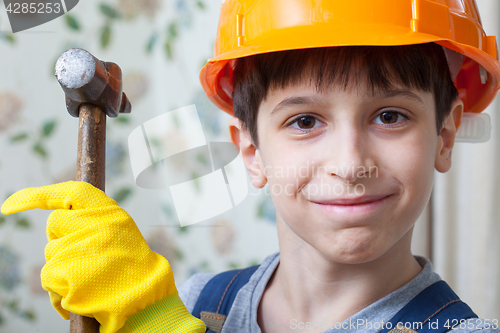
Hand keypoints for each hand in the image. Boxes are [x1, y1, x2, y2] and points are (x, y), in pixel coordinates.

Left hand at [1, 181, 204, 332]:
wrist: (144, 297)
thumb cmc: (131, 265)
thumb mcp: (118, 229)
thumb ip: (92, 218)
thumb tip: (58, 214)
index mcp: (109, 211)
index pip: (69, 192)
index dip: (37, 195)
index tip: (9, 205)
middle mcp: (94, 223)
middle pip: (55, 223)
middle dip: (62, 239)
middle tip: (86, 256)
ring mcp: (80, 246)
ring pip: (51, 253)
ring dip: (63, 266)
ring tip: (90, 277)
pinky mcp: (67, 271)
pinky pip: (49, 277)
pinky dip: (60, 288)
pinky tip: (81, 293)